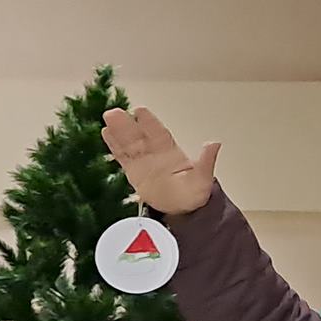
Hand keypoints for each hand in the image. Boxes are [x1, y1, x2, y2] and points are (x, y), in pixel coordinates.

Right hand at [103, 106, 218, 217]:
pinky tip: (106, 133)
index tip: (139, 111)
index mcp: (171, 152)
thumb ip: (206, 161)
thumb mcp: (203, 178)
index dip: (149, 123)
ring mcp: (143, 162)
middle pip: (138, 136)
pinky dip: (114, 147)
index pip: (158, 134)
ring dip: (117, 132)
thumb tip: (214, 144)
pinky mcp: (134, 173)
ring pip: (128, 144)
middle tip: (114, 112)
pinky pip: (122, 158)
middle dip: (127, 124)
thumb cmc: (193, 193)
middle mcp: (154, 153)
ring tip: (107, 117)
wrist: (182, 209)